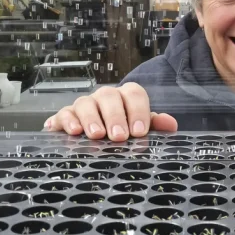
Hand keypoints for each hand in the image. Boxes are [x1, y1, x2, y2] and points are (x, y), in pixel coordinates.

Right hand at [44, 82, 177, 140]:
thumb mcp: (140, 129)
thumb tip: (170, 124)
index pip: (134, 93)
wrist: (97, 140)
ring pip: (85, 103)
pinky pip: (64, 113)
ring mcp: (84, 105)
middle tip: (119, 136)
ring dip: (91, 118)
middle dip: (115, 116)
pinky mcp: (65, 116)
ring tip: (96, 135)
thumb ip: (155, 125)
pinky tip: (72, 132)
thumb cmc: (123, 132)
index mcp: (126, 97)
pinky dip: (67, 121)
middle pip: (109, 95)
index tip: (139, 131)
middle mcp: (105, 97)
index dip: (138, 110)